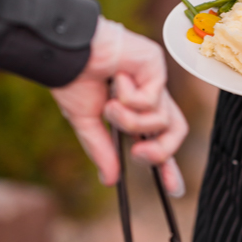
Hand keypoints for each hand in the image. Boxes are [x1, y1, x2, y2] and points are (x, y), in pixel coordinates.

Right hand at [50, 19, 187, 195]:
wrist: (66, 52)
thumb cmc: (73, 78)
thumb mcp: (86, 121)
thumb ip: (101, 149)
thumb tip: (109, 180)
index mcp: (135, 109)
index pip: (159, 139)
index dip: (168, 165)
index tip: (174, 189)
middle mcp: (150, 95)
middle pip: (175, 131)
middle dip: (160, 151)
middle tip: (138, 155)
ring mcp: (155, 80)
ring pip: (161, 120)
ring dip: (130, 120)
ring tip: (110, 105)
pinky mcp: (156, 66)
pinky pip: (152, 100)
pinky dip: (129, 99)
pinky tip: (116, 81)